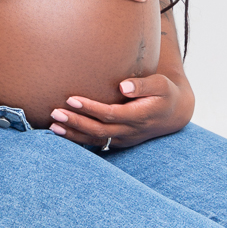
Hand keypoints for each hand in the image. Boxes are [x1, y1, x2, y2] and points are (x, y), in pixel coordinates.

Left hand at [49, 73, 191, 149]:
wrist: (173, 115)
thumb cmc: (164, 94)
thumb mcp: (160, 85)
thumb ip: (142, 85)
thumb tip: (123, 86)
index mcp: (138, 116)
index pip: (110, 114)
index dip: (90, 108)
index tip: (71, 99)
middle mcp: (129, 131)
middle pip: (98, 130)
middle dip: (75, 122)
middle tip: (54, 113)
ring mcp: (124, 139)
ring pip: (95, 140)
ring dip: (74, 134)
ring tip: (53, 126)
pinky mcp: (119, 142)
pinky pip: (97, 143)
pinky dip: (79, 139)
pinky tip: (63, 133)